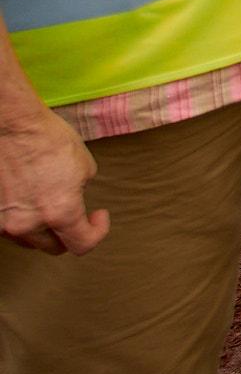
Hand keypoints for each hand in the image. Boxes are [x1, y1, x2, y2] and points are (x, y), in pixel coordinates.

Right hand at [0, 111, 103, 256]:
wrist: (10, 126)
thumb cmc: (46, 139)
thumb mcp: (84, 166)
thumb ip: (80, 193)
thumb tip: (74, 200)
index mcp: (59, 212)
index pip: (82, 244)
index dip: (97, 232)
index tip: (98, 216)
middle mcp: (28, 224)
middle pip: (52, 246)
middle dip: (68, 234)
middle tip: (76, 215)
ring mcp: (3, 221)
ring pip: (27, 238)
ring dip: (41, 228)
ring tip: (48, 202)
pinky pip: (7, 226)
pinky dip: (19, 218)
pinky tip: (26, 200)